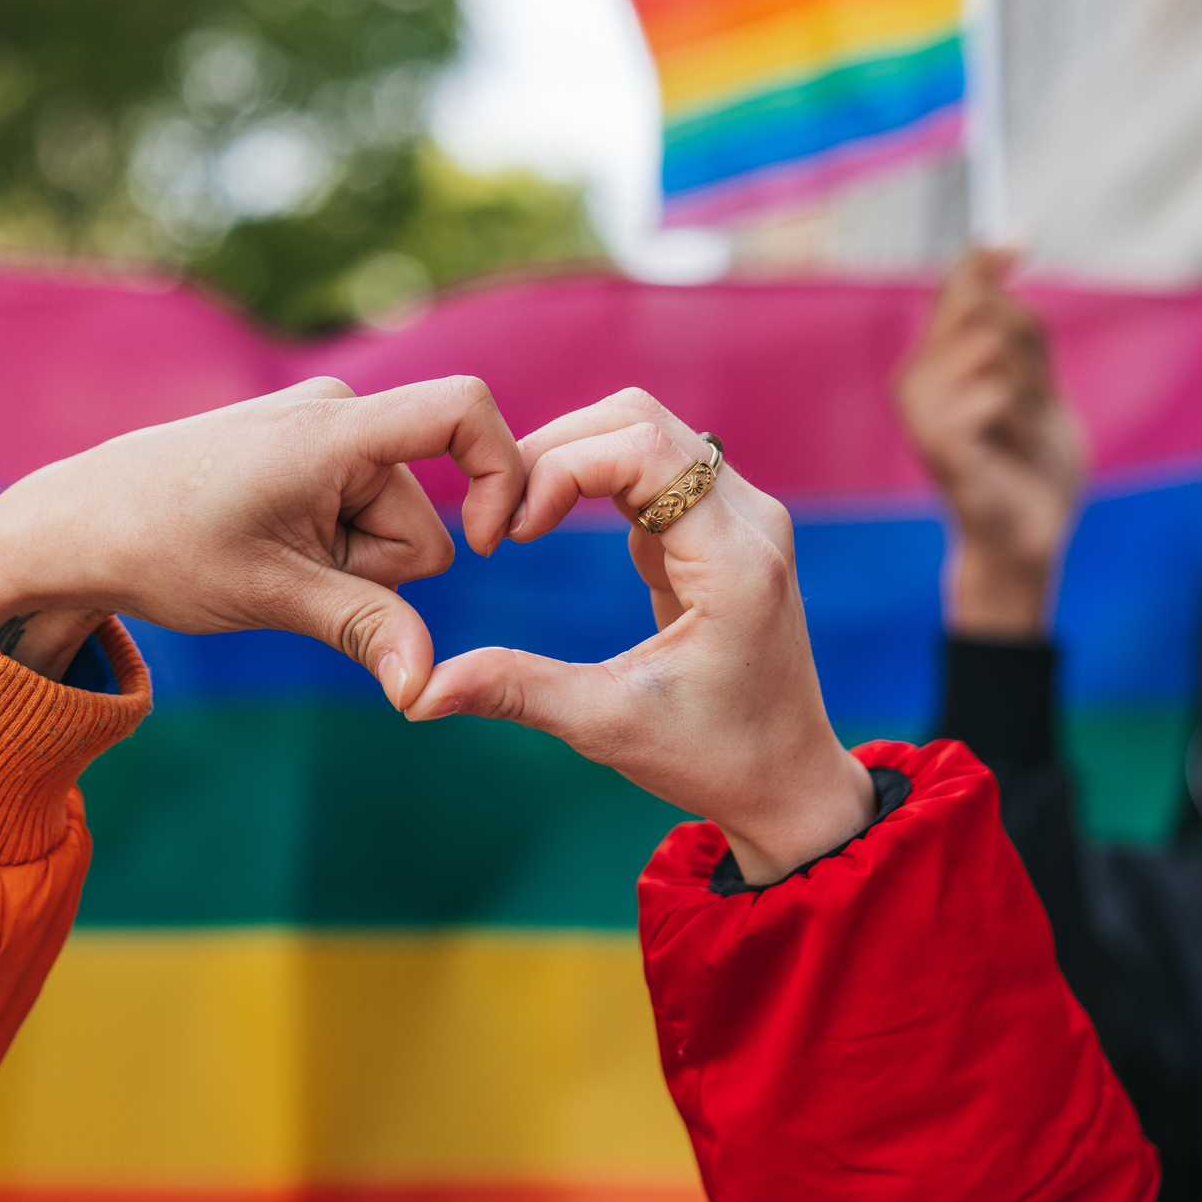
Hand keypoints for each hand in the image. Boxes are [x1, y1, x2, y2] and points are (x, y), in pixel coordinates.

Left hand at [0, 375, 523, 709]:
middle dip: (376, 567)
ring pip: (393, 524)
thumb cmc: (162, 549)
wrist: (79, 524)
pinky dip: (331, 546)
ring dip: (348, 563)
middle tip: (289, 573)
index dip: (502, 473)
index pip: (463, 411)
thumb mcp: (269, 595)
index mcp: (334, 429)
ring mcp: (323, 428)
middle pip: (423, 517)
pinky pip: (360, 511)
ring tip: (269, 559)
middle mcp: (337, 411)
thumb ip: (364, 630)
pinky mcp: (310, 450)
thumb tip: (425, 691)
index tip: (487, 544)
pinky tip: (268, 548)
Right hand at [406, 388, 876, 883]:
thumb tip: (416, 694)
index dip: (559, 470)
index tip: (513, 536)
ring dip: (570, 459)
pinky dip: (591, 480)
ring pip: (644, 432)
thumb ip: (515, 692)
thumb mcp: (606, 725)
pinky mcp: (721, 526)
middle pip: (638, 420)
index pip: (643, 450)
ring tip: (519, 521)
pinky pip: (651, 466)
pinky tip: (549, 528)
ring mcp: (742, 516)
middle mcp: (751, 519)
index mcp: (736, 559)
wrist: (786, 781)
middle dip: (554, 451)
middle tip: (501, 521)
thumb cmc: (711, 758)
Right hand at [895, 249, 1082, 637]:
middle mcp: (915, 380)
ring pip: (994, 346)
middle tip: (1034, 398)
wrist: (1031, 535)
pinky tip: (1010, 448)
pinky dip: (1021, 417)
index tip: (1022, 237)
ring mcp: (920, 410)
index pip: (952, 289)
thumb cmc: (1031, 465)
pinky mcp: (936, 440)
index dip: (984, 258)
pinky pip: (996, 391)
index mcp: (934, 363)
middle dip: (1025, 345)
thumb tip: (1005, 248)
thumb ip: (1019, 328)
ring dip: (1029, 388)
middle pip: (980, 307)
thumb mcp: (1036, 382)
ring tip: (1020, 430)